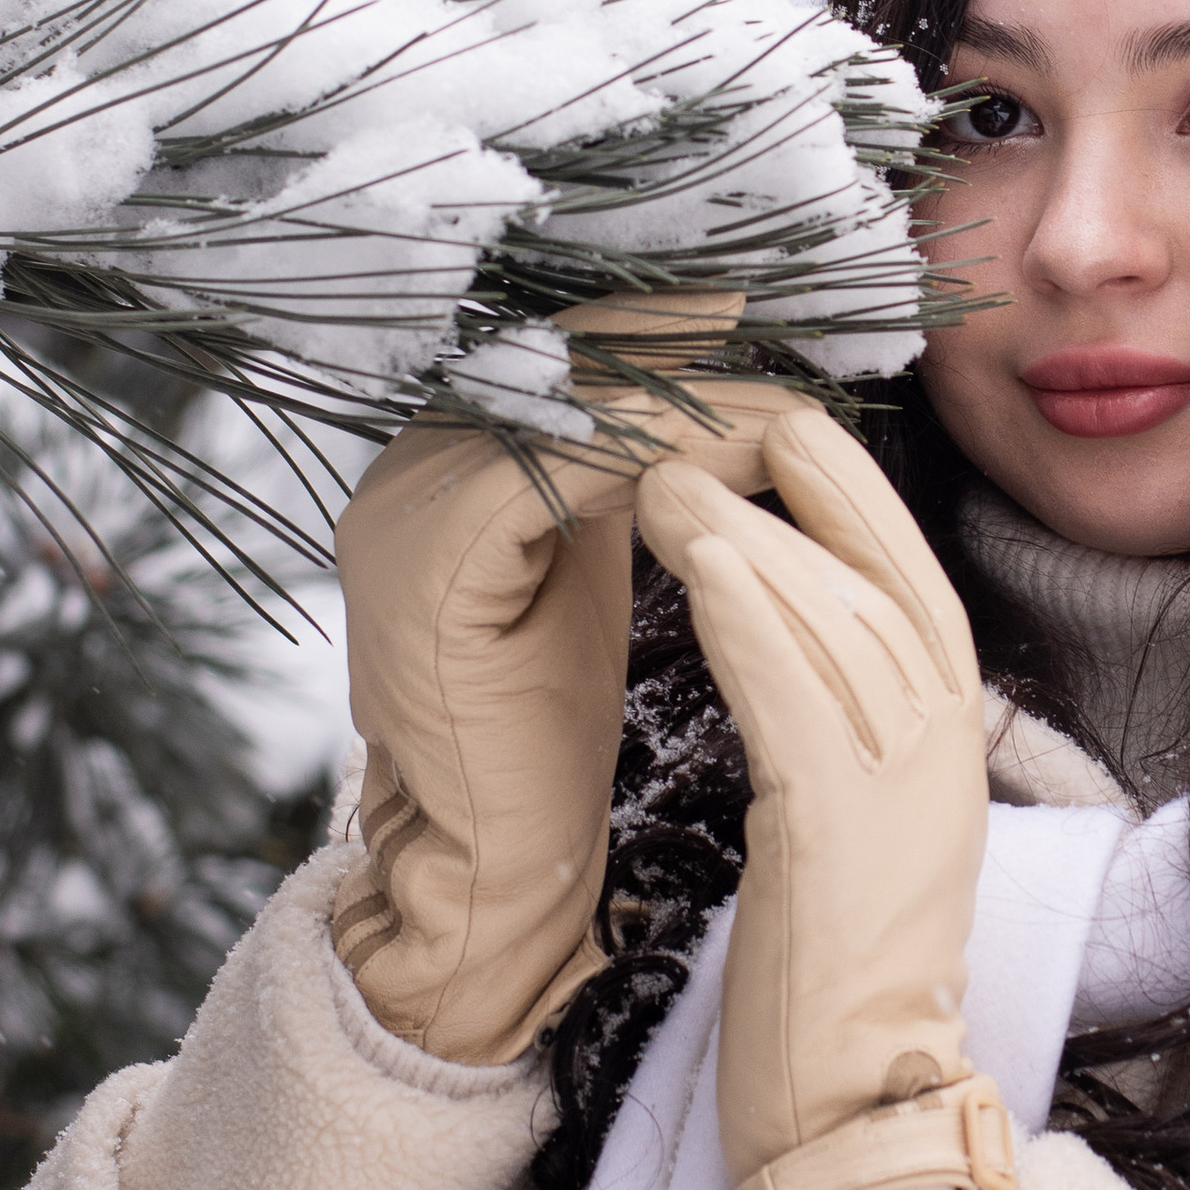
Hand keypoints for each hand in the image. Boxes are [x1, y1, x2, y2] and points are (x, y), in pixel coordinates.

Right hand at [331, 309, 801, 1063]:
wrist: (488, 867)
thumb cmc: (544, 736)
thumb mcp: (583, 572)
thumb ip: (608, 477)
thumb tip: (697, 382)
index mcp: (433, 466)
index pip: (553, 358)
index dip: (651, 337)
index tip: (749, 322)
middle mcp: (402, 472)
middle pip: (556, 369)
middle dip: (680, 368)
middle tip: (789, 382)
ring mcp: (400, 514)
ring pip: (564, 413)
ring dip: (684, 414)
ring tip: (782, 425)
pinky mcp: (426, 566)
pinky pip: (552, 474)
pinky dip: (652, 464)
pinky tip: (731, 472)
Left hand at [633, 408, 1010, 1189]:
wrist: (855, 1123)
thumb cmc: (830, 990)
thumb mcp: (845, 836)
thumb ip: (833, 738)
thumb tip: (781, 645)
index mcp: (944, 749)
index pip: (905, 581)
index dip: (840, 496)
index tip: (766, 430)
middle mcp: (943, 753)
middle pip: (886, 569)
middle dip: (807, 476)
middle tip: (719, 406)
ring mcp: (906, 791)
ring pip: (834, 613)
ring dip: (748, 525)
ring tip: (666, 463)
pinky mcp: (844, 834)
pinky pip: (795, 690)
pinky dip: (744, 608)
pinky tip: (689, 550)